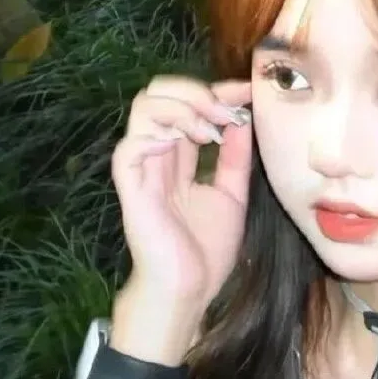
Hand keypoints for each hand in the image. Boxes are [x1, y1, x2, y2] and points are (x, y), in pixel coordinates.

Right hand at [111, 75, 253, 305]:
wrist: (190, 288)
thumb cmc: (206, 248)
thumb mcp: (231, 193)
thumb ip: (235, 158)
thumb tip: (244, 119)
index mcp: (178, 155)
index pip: (187, 103)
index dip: (216, 90)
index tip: (248, 91)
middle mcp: (157, 154)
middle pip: (158, 93)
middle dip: (196, 91)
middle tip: (225, 110)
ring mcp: (142, 169)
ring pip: (143, 108)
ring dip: (181, 108)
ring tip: (208, 131)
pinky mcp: (132, 189)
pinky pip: (129, 148)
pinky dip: (155, 135)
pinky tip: (181, 144)